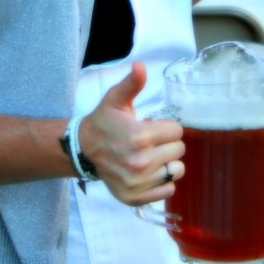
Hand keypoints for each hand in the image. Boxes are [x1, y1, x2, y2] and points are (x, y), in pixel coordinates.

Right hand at [77, 62, 184, 206]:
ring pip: (176, 170)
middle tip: (151, 142)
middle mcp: (141, 162)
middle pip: (179, 150)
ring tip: (152, 157)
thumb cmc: (104, 123)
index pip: (177, 131)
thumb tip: (140, 65)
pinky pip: (168, 190)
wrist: (84, 150)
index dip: (167, 127)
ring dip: (168, 163)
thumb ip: (132, 84)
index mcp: (140, 136)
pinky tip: (150, 173)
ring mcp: (138, 182)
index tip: (153, 127)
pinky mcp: (136, 197)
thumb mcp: (116, 99)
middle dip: (168, 143)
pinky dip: (162, 182)